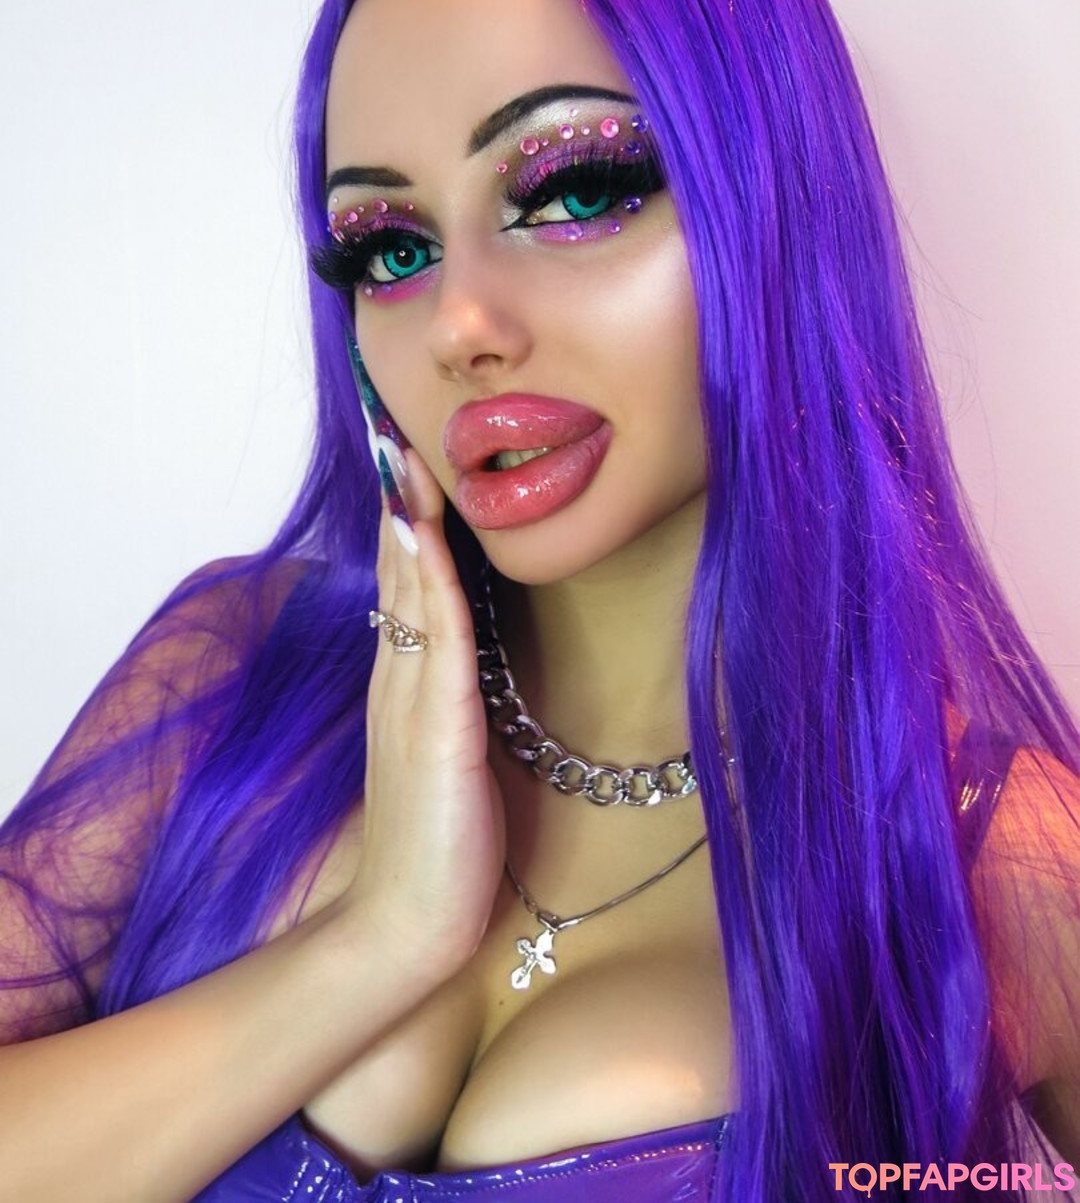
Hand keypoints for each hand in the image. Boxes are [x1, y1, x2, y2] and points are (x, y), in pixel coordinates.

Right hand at [341, 448, 504, 976]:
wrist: (405, 925)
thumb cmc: (434, 846)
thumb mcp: (442, 758)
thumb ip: (443, 704)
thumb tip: (463, 656)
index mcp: (402, 687)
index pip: (404, 587)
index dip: (405, 521)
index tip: (406, 460)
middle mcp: (397, 682)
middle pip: (398, 574)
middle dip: (399, 499)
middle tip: (395, 428)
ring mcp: (409, 702)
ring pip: (411, 593)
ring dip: (408, 520)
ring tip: (403, 454)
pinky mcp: (435, 730)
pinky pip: (437, 640)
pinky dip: (433, 581)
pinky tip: (428, 536)